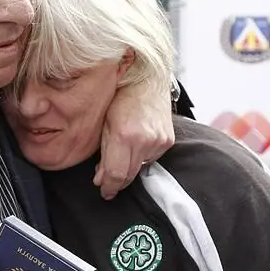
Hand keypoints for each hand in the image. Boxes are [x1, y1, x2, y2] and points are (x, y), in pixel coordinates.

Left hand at [94, 80, 174, 199]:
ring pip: (140, 168)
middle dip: (117, 181)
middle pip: (129, 175)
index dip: (109, 187)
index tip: (104, 192)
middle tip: (107, 181)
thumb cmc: (119, 97)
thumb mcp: (103, 124)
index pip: (116, 174)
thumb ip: (103, 154)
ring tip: (120, 154)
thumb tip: (101, 179)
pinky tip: (134, 144)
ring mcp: (159, 141)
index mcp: (124, 136)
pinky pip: (151, 158)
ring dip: (128, 167)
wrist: (145, 78)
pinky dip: (140, 157)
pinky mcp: (168, 141)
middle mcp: (144, 141)